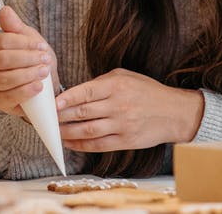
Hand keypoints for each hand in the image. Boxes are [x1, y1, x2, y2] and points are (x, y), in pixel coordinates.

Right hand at [0, 6, 58, 115]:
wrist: (40, 86)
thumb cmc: (31, 60)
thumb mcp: (28, 40)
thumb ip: (16, 27)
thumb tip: (4, 10)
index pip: (2, 41)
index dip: (23, 43)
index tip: (42, 46)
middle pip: (3, 59)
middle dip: (27, 59)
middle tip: (46, 59)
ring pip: (5, 79)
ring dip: (28, 74)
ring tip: (45, 71)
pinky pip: (9, 96)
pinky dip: (25, 91)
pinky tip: (38, 86)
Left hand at [55, 68, 203, 151]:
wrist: (174, 113)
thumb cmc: (147, 91)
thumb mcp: (125, 76)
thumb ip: (101, 82)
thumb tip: (75, 92)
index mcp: (116, 86)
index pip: (86, 92)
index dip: (66, 99)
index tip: (52, 104)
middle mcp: (118, 105)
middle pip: (83, 112)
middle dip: (61, 117)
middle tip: (47, 119)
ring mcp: (122, 124)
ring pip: (88, 130)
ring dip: (67, 132)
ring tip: (54, 132)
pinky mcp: (126, 141)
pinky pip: (99, 145)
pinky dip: (81, 145)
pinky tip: (69, 143)